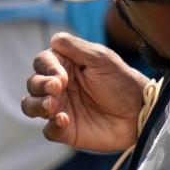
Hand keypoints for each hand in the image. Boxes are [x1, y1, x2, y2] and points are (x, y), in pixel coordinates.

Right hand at [21, 31, 148, 152]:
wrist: (139, 111)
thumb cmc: (122, 81)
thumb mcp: (101, 58)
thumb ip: (76, 48)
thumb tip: (53, 39)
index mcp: (67, 66)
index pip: (42, 62)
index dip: (46, 67)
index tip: (61, 75)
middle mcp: (60, 87)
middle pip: (33, 83)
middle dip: (39, 85)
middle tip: (57, 88)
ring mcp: (62, 108)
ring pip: (31, 106)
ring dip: (36, 105)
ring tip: (53, 105)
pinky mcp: (66, 130)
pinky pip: (47, 130)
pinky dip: (52, 126)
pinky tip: (64, 120)